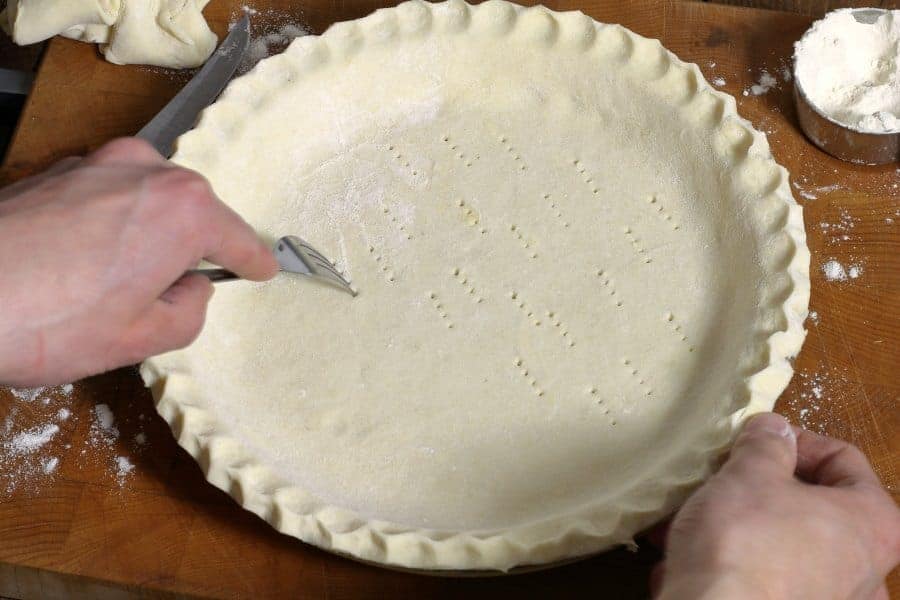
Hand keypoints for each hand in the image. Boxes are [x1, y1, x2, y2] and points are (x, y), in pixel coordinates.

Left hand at [0, 138, 277, 386]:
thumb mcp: (144, 339)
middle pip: (194, 211)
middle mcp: (149, 170)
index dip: (252, 261)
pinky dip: (112, 223)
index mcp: (185, 210)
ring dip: (149, 234)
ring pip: (150, 199)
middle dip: (190, 248)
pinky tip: (82, 265)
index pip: (237, 239)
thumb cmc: (48, 321)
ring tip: (116, 285)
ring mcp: (100, 162)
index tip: (264, 269)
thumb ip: (191, 311)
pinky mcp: (60, 168)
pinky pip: (110, 195)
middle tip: (171, 294)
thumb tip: (188, 287)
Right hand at [654, 413, 899, 599]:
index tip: (754, 441)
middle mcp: (866, 570)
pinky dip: (733, 563)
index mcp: (874, 525)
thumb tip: (774, 428)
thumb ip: (767, 442)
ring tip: (696, 515)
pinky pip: (765, 579)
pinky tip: (691, 555)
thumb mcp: (750, 472)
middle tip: (727, 475)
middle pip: (816, 505)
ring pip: (785, 543)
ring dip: (740, 525)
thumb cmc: (745, 542)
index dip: (794, 440)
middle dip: (763, 487)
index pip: (844, 458)